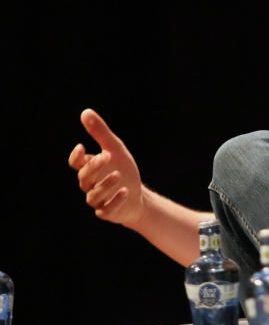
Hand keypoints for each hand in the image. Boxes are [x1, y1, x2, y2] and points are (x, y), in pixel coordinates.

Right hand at [68, 109, 144, 226]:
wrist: (137, 195)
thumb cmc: (123, 169)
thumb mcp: (115, 149)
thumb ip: (100, 132)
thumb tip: (85, 112)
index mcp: (90, 169)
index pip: (75, 163)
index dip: (76, 157)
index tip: (82, 146)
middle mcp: (90, 185)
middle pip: (84, 177)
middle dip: (93, 167)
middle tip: (106, 156)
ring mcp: (98, 200)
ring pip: (93, 195)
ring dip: (105, 185)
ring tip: (118, 175)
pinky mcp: (108, 212)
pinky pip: (106, 210)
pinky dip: (115, 201)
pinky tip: (125, 191)